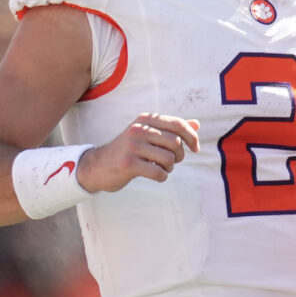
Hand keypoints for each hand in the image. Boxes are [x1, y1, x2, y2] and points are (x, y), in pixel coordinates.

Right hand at [77, 113, 199, 192]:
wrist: (98, 166)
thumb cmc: (129, 150)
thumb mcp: (148, 135)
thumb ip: (171, 129)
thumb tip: (197, 124)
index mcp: (145, 119)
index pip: (178, 124)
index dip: (192, 137)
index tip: (195, 149)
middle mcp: (138, 129)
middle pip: (175, 142)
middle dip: (179, 155)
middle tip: (172, 161)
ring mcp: (132, 146)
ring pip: (168, 158)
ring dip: (170, 167)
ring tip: (161, 167)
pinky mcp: (128, 163)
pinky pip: (158, 172)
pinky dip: (162, 176)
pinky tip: (156, 175)